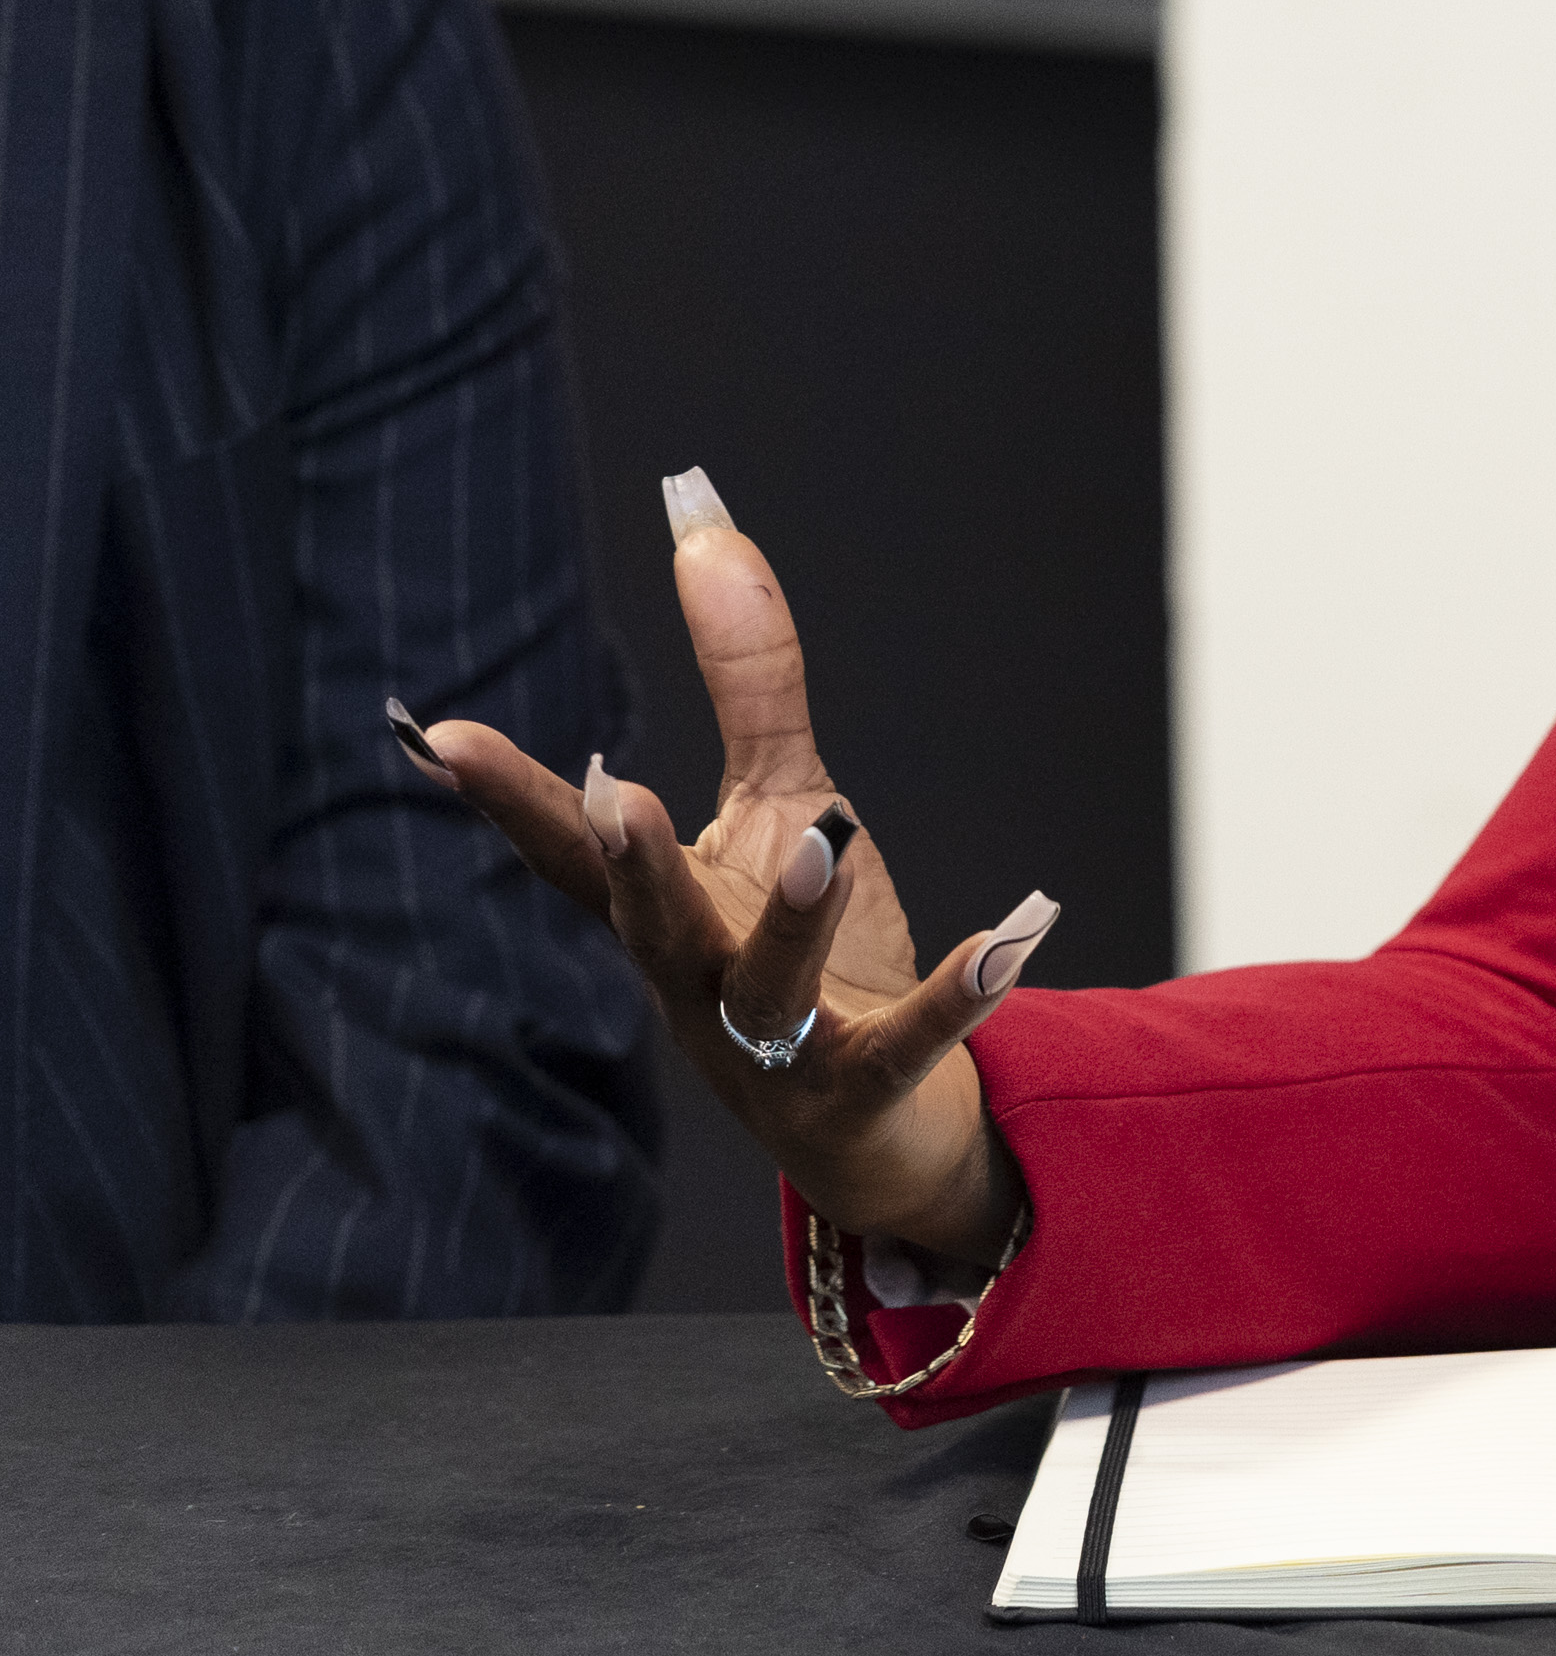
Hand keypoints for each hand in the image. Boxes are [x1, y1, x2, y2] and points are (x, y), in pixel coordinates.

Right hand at [396, 473, 1049, 1266]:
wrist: (879, 1123)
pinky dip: (962, 992)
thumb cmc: (810, 953)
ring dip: (791, 916)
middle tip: (617, 793)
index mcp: (668, 917)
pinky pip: (909, 1041)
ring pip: (768, 986)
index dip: (509, 799)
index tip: (438, 735)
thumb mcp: (782, 803)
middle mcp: (701, 985)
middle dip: (632, 863)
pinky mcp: (865, 1085)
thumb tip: (706, 532)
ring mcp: (775, 1047)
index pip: (575, 855)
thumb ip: (748, 679)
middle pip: (652, 927)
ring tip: (828, 835)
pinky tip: (1017, 937)